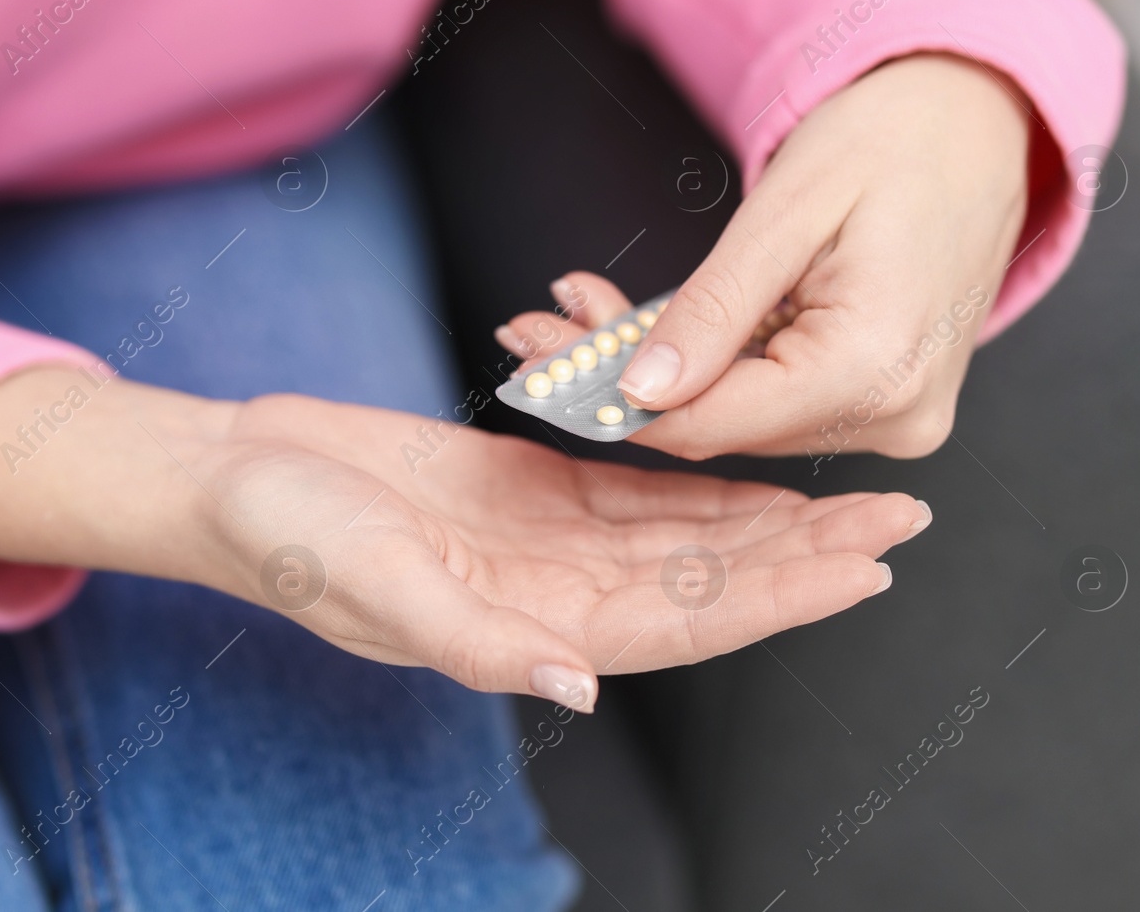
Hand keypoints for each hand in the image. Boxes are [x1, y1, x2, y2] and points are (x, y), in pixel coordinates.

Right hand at [0, 366, 929, 709]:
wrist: (239, 476)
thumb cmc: (289, 538)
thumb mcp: (372, 583)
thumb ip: (474, 638)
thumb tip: (582, 684)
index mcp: (529, 625)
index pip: (685, 622)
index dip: (778, 597)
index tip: (863, 564)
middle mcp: (554, 591)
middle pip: (709, 577)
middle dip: (805, 548)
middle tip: (900, 511)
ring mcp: (545, 539)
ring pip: (684, 530)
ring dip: (767, 510)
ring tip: (848, 485)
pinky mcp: (527, 484)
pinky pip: (633, 481)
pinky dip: (696, 470)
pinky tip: (748, 454)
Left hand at [498, 53, 1029, 460]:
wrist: (978, 125)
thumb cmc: (893, 140)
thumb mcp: (785, 210)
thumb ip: (712, 310)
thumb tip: (640, 391)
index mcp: (876, 367)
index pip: (711, 420)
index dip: (611, 399)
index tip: (532, 359)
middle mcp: (895, 417)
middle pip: (716, 423)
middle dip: (618, 377)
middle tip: (536, 325)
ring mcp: (895, 420)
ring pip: (736, 417)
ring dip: (655, 371)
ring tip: (582, 309)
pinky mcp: (882, 407)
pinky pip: (771, 401)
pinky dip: (707, 365)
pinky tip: (650, 326)